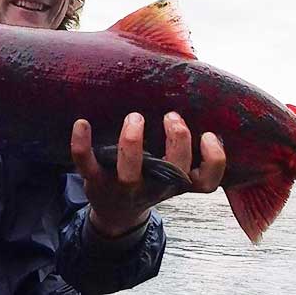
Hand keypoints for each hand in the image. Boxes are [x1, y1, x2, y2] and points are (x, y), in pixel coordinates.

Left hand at [70, 111, 225, 237]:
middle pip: (174, 173)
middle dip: (177, 140)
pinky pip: (86, 164)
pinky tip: (81, 123)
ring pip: (130, 173)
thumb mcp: (170, 167)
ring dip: (132, 143)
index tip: (208, 134)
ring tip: (135, 117)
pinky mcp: (95, 182)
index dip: (214, 160)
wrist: (115, 210)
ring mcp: (124, 188)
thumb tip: (193, 85)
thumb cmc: (150, 176)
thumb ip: (182, 141)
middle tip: (171, 116)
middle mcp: (154, 188)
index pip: (207, 183)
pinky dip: (81, 144)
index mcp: (177, 183)